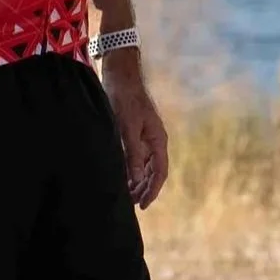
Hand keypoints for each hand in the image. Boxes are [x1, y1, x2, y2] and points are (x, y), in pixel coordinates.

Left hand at [100, 55, 168, 209]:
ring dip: (137, 180)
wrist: (119, 75)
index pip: (159, 171)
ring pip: (144, 164)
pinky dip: (130, 168)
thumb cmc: (124, 98)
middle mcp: (153, 140)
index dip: (152, 190)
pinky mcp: (133, 131)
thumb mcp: (127, 127)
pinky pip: (135, 155)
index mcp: (158, 139)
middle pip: (152, 171)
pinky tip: (121, 175)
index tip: (142, 205)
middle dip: (144, 188)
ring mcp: (144, 135)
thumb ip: (132, 153)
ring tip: (125, 194)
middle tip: (131, 204)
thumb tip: (136, 179)